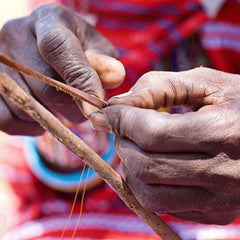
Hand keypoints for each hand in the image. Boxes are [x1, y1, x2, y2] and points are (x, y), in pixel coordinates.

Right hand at [0, 4, 124, 135]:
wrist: (44, 50)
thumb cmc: (77, 50)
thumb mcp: (95, 49)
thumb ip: (105, 62)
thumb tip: (116, 76)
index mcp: (49, 21)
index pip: (58, 47)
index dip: (79, 79)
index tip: (95, 106)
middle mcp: (16, 35)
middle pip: (45, 86)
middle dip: (72, 108)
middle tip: (84, 110)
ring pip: (27, 105)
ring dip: (53, 117)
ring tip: (63, 108)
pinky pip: (6, 118)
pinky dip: (30, 126)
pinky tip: (43, 118)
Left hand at [90, 67, 239, 223]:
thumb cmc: (238, 103)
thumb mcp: (206, 83)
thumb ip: (159, 86)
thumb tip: (117, 104)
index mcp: (223, 132)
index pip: (153, 134)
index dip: (121, 121)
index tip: (104, 113)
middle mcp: (223, 173)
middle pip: (146, 167)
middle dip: (122, 144)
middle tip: (122, 129)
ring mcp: (219, 200)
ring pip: (149, 194)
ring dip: (129, 169)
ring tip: (134, 147)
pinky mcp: (215, 213)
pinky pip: (164, 206)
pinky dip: (146, 184)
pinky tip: (153, 164)